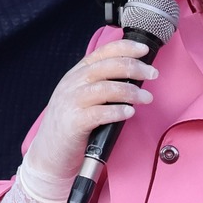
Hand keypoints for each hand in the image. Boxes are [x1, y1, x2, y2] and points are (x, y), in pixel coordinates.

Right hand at [17, 39, 156, 198]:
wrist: (50, 154)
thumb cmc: (73, 125)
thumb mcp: (84, 97)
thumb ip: (103, 84)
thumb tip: (135, 76)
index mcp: (77, 74)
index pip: (102, 52)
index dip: (125, 48)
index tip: (144, 49)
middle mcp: (73, 84)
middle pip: (106, 67)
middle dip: (134, 67)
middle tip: (153, 74)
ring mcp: (71, 102)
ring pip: (105, 88)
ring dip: (130, 91)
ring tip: (147, 98)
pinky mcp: (73, 123)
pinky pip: (98, 113)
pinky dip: (117, 111)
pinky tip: (129, 112)